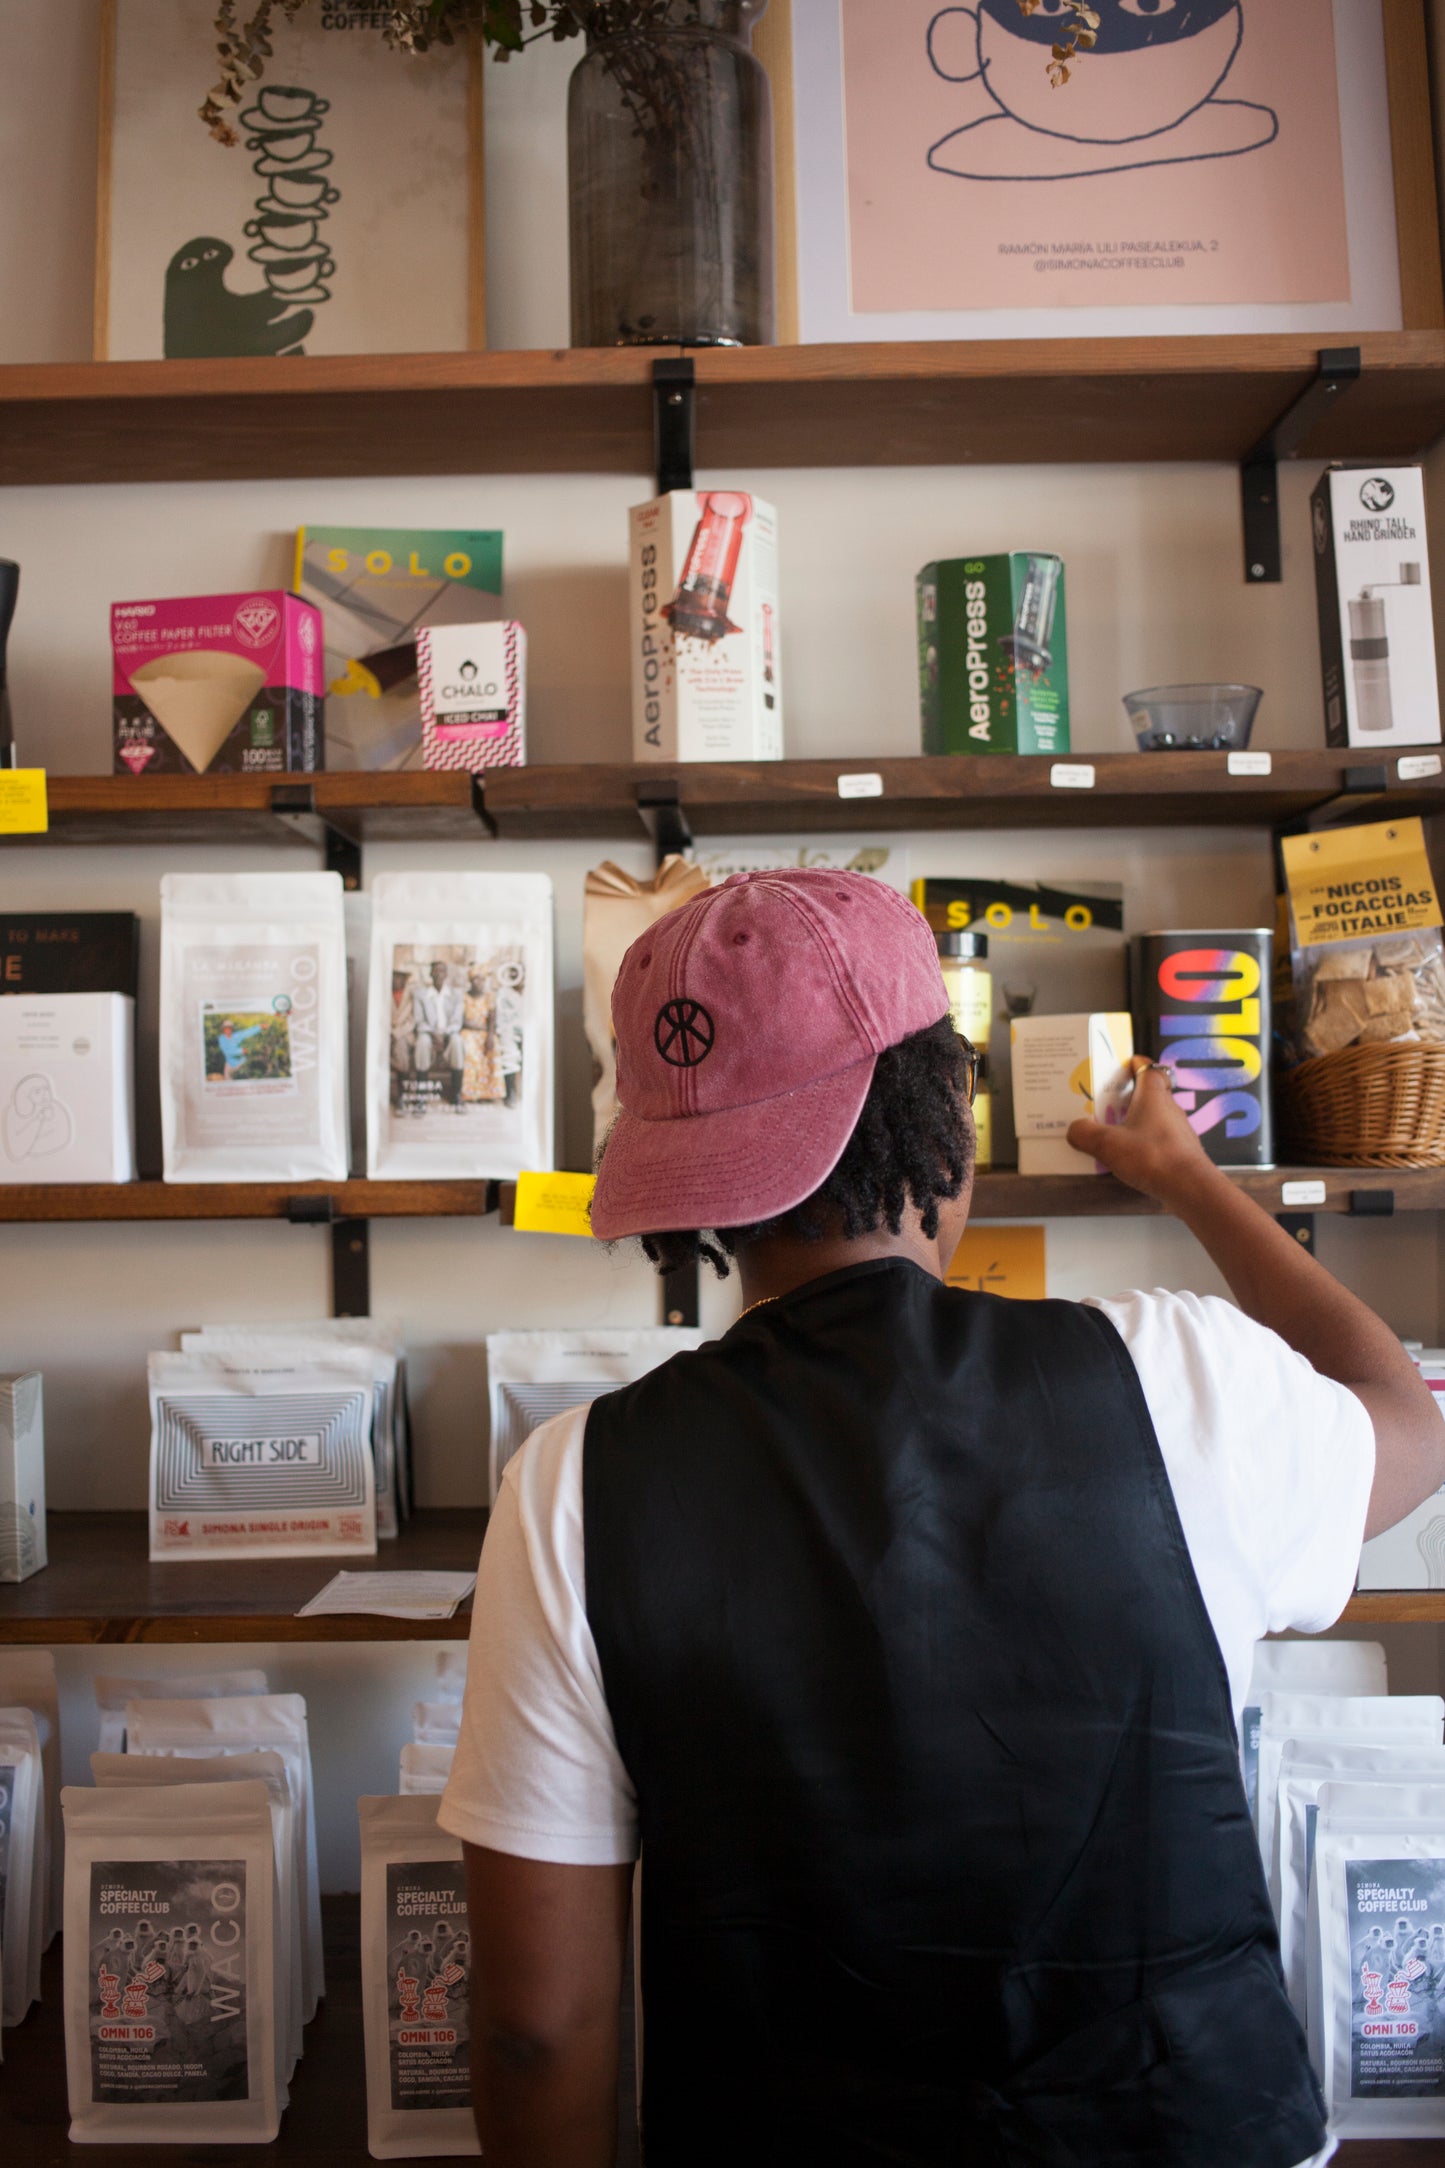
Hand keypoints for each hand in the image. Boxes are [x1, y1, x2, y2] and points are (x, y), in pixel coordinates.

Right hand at [1066, 1057, 1222, 1208]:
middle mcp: (1170, 1109)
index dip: (1137, 1065)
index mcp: (1154, 1096)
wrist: (1190, 1188)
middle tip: (1108, 1103)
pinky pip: (1159, 1142)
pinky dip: (1145, 1145)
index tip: (1125, 1065)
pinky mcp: (1181, 1153)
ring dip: (1138, 1122)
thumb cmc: (1152, 1156)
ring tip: (1115, 1134)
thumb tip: (1074, 1130)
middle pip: (1151, 1094)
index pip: (1149, 1069)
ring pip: (1156, 1119)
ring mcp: (1179, 1132)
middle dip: (1130, 1097)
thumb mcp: (1107, 1144)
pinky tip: (1131, 1159)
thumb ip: (1085, 1134)